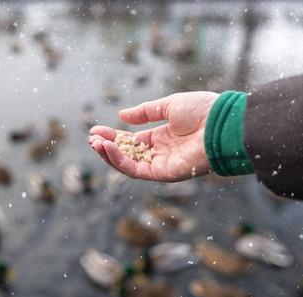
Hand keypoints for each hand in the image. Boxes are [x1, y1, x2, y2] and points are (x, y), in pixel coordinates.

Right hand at [88, 92, 218, 181]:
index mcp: (162, 137)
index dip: (113, 136)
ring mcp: (161, 164)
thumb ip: (144, 112)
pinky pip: (136, 170)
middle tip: (91, 138)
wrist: (222, 124)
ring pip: (128, 164)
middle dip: (107, 146)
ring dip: (109, 155)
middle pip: (127, 153)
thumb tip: (122, 115)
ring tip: (95, 143)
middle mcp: (160, 153)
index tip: (95, 130)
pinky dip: (119, 160)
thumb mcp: (168, 105)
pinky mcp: (163, 174)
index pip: (132, 140)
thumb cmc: (201, 111)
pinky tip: (108, 148)